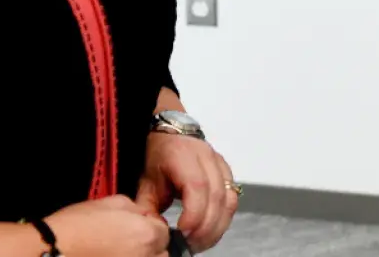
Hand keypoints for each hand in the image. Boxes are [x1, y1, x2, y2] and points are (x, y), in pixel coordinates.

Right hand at [41, 195, 169, 256]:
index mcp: (146, 234)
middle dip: (152, 246)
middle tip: (132, 240)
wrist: (53, 248)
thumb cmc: (78, 225)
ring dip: (144, 256)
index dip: (153, 226)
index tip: (142, 225)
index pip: (165, 232)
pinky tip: (115, 256)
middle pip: (162, 253)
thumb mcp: (112, 202)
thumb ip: (137, 209)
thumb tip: (146, 215)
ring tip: (123, 250)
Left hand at [136, 132, 238, 250]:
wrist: (171, 133)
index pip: (197, 186)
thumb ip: (148, 208)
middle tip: (191, 245)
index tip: (182, 233)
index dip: (194, 213)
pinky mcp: (227, 172)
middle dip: (206, 226)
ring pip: (229, 199)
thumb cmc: (158, 156)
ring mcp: (220, 164)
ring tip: (201, 242)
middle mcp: (206, 158)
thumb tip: (156, 232)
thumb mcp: (146, 182)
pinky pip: (233, 198)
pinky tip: (211, 230)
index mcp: (182, 156)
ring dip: (218, 226)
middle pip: (216, 196)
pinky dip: (224, 218)